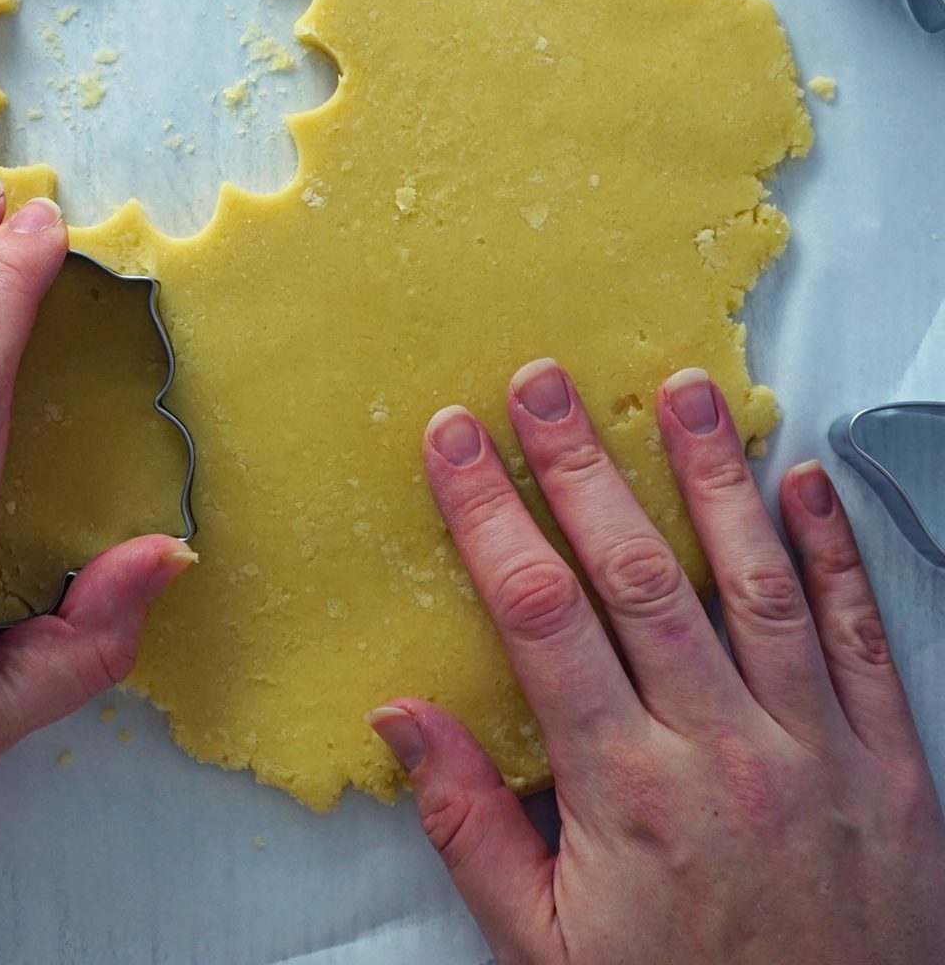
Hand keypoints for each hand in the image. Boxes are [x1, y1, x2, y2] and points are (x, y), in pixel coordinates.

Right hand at [369, 361, 944, 963]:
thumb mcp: (542, 949)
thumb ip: (469, 824)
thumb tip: (401, 715)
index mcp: (628, 793)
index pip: (539, 616)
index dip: (489, 516)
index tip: (455, 445)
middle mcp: (725, 752)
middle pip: (640, 575)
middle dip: (582, 466)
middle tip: (546, 384)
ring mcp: (818, 749)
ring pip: (758, 583)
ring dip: (714, 477)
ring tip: (682, 392)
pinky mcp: (890, 764)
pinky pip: (859, 638)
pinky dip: (835, 551)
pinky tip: (805, 481)